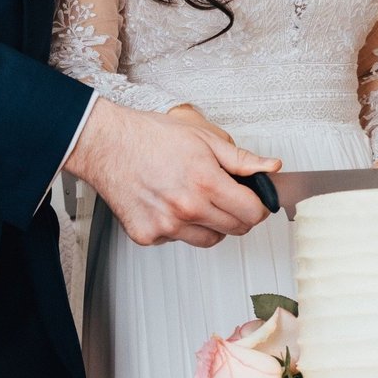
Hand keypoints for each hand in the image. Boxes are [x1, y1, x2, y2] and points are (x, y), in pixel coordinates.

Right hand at [65, 98, 279, 247]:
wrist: (106, 145)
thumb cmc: (150, 137)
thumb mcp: (203, 137)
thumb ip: (241, 158)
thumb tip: (271, 167)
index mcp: (206, 182)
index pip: (253, 213)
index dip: (259, 205)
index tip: (253, 199)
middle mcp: (187, 208)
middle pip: (236, 229)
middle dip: (238, 214)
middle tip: (225, 195)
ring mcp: (167, 226)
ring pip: (209, 240)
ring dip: (211, 224)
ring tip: (196, 199)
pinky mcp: (148, 235)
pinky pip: (178, 240)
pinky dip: (180, 227)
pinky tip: (170, 204)